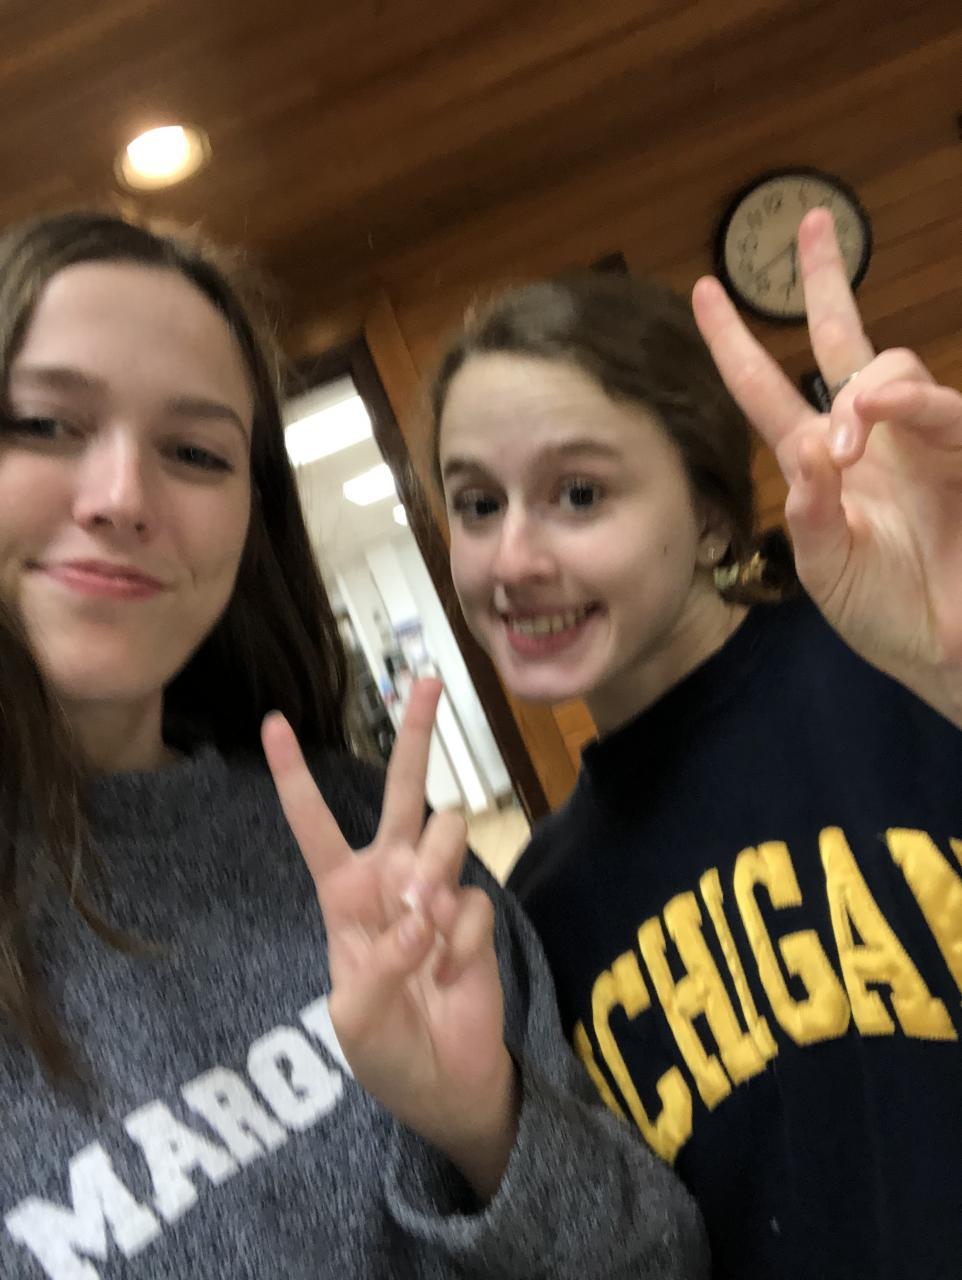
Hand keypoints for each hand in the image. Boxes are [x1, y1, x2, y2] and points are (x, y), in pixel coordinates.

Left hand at [262, 679, 517, 1198]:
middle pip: (403, 789)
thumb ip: (383, 961)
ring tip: (426, 934)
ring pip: (445, 833)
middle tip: (428, 679)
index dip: (295, 775)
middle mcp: (392, 877)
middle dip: (415, 733)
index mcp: (345, 893)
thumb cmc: (385, 1050)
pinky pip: (472, 899)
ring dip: (435, 875)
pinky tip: (452, 970)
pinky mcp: (474, 910)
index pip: (315, 825)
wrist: (447, 1082)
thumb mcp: (357, 1018)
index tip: (274, 721)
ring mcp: (437, 890)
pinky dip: (460, 938)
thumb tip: (421, 911)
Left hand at [692, 208, 961, 725]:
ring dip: (867, 393)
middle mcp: (871, 441)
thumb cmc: (884, 612)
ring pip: (896, 373)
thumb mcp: (826, 570)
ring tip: (847, 434)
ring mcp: (923, 444)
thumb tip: (806, 446)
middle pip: (847, 346)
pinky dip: (915, 409)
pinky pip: (950, 417)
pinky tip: (883, 415)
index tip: (702, 292)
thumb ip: (811, 514)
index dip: (737, 344)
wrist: (944, 653)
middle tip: (810, 226)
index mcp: (823, 463)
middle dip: (827, 285)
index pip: (770, 392)